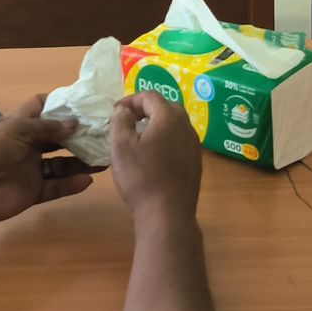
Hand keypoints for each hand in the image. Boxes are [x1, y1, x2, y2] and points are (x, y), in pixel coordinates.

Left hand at [0, 93, 96, 241]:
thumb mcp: (18, 129)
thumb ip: (48, 126)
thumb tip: (75, 123)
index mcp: (20, 125)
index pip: (42, 107)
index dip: (61, 104)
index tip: (85, 103)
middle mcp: (28, 145)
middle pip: (57, 137)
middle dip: (79, 135)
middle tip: (104, 132)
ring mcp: (31, 169)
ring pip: (61, 163)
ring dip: (81, 160)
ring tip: (104, 157)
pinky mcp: (32, 191)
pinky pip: (56, 186)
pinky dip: (70, 184)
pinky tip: (87, 179)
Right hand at [110, 91, 202, 223]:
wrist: (167, 214)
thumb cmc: (141, 177)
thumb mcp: (121, 147)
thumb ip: (120, 121)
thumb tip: (124, 110)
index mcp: (169, 118)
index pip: (150, 96)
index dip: (131, 99)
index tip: (116, 110)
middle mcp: (187, 127)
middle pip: (167, 107)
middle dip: (147, 109)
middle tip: (130, 120)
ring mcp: (194, 146)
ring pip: (176, 125)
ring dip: (158, 125)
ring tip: (140, 137)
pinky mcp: (196, 163)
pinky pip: (180, 142)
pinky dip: (167, 140)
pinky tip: (155, 156)